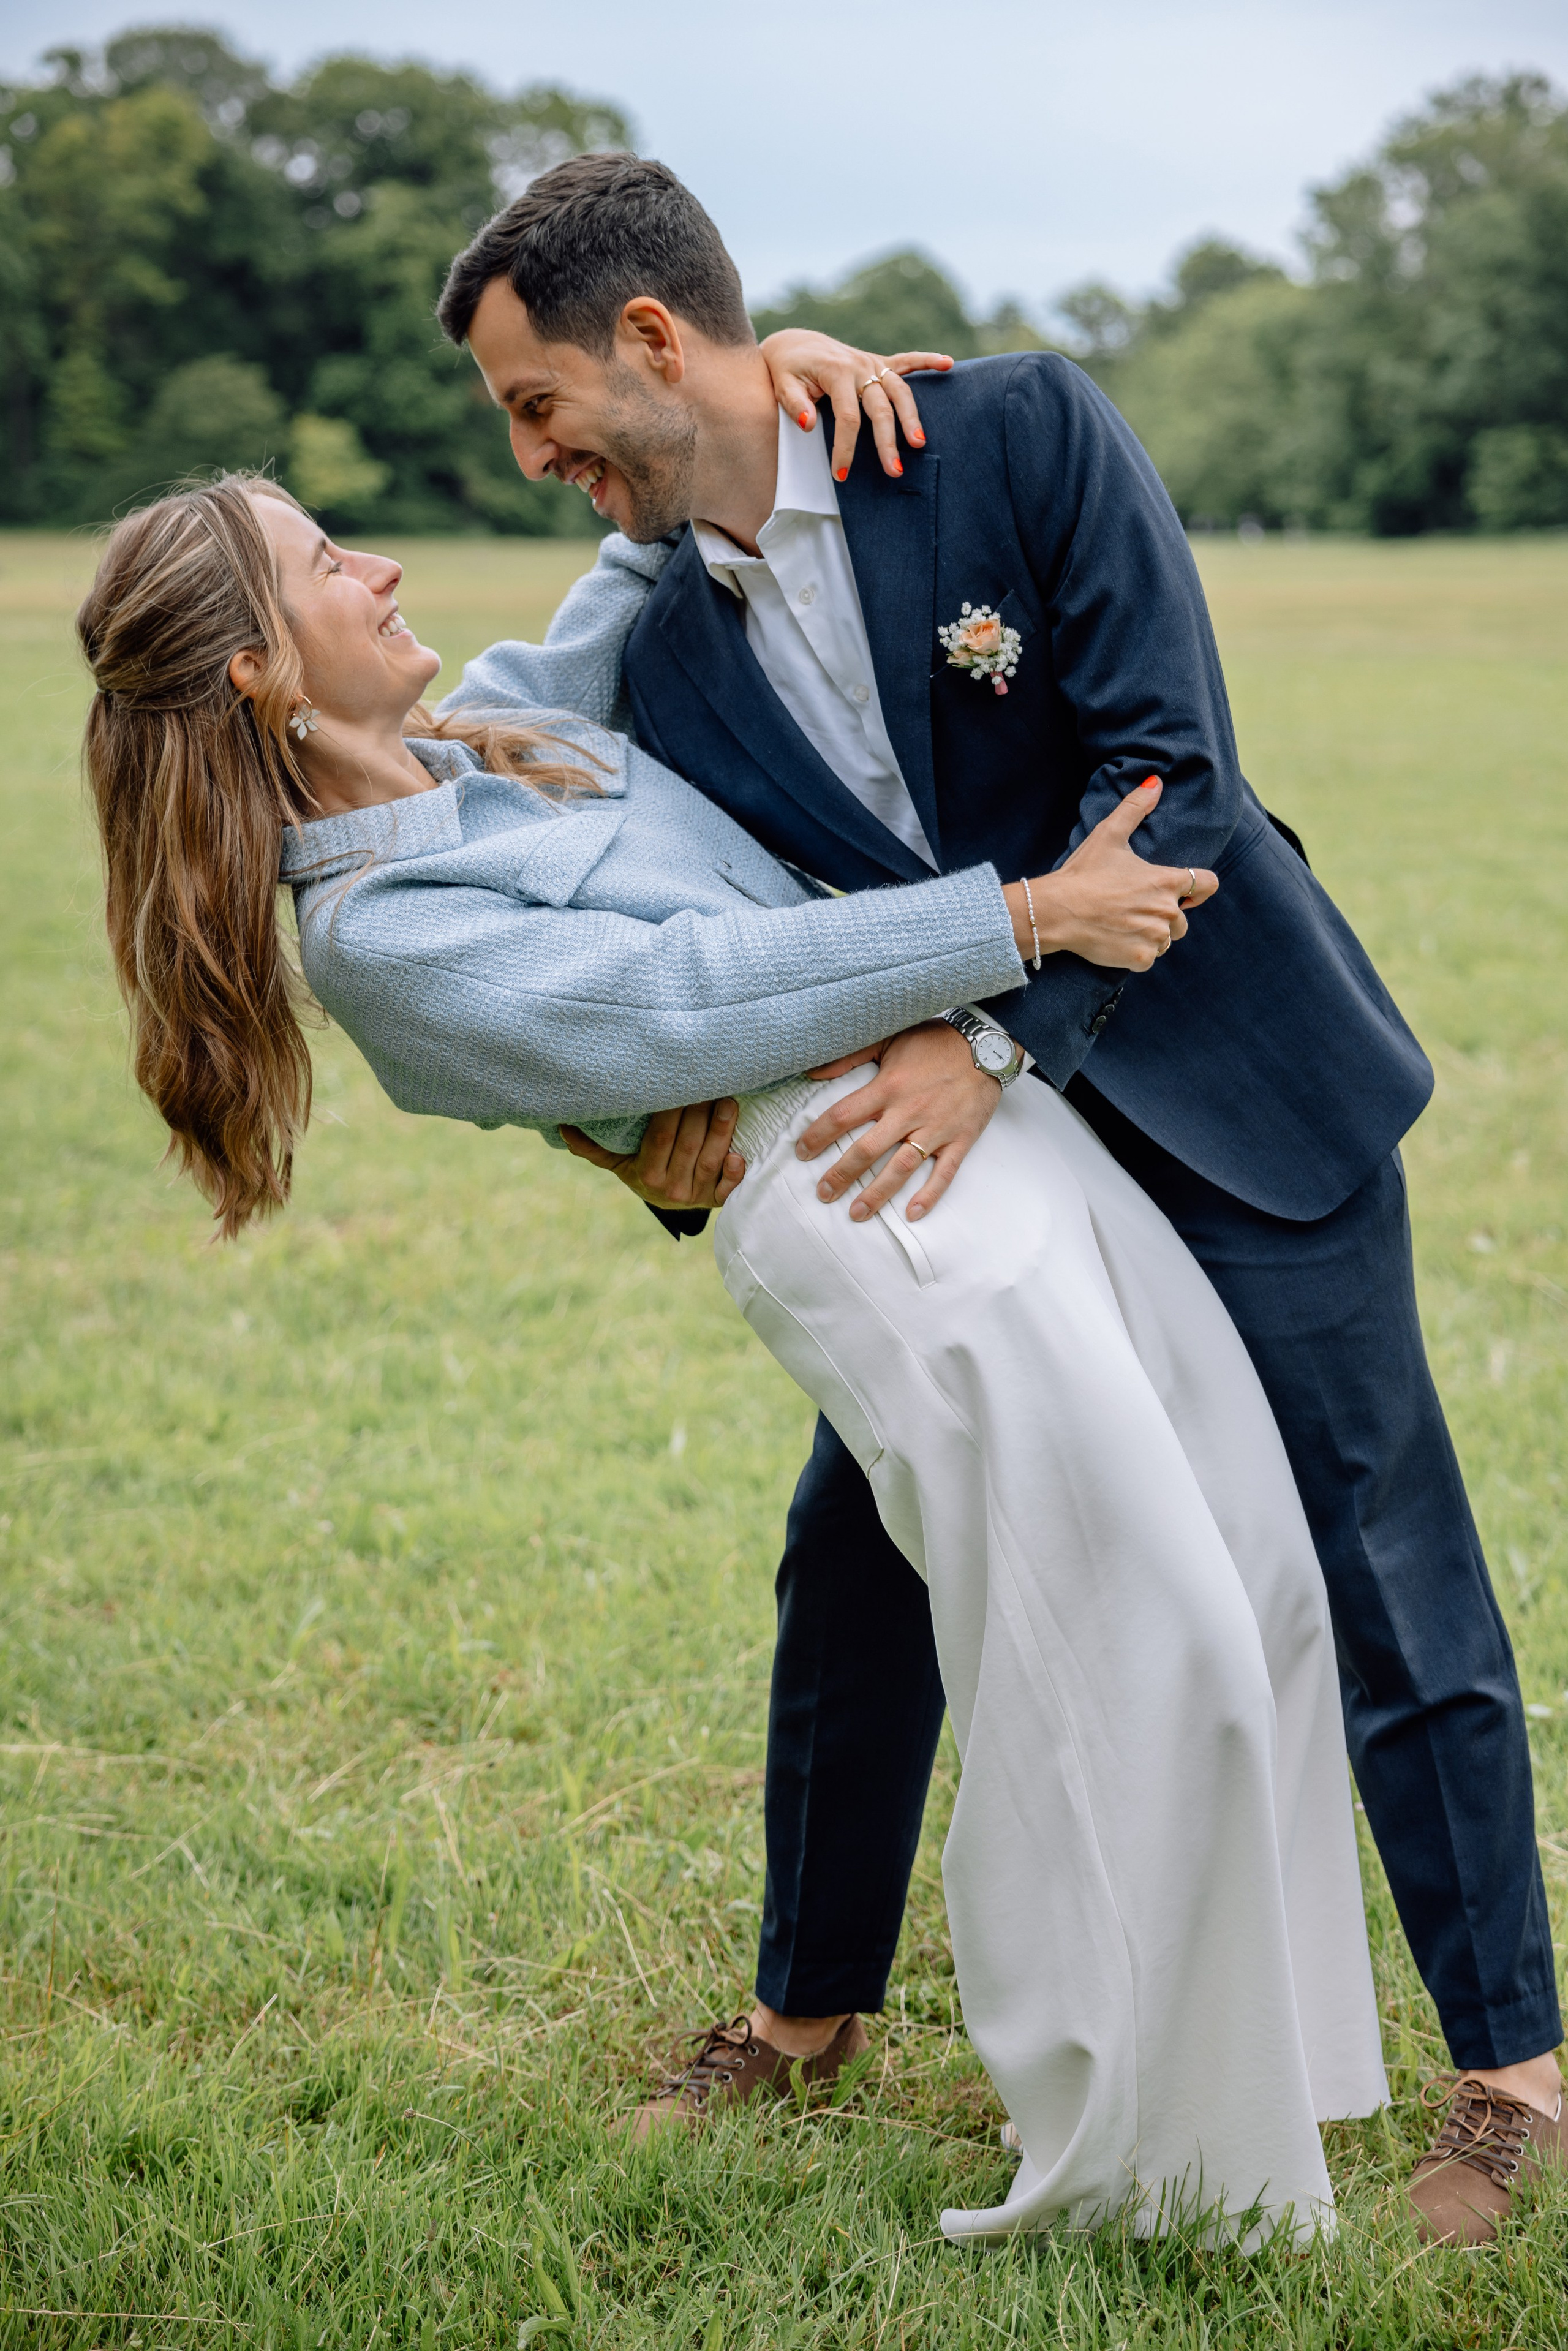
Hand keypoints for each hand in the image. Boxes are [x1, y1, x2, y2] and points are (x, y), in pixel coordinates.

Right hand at [559, 1100, 746, 1210]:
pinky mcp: (718, 1199)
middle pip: (687, 1145)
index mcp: (645, 1174)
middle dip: (700, 1113)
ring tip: (728, 1102)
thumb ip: (592, 1145)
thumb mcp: (617, 1158)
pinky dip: (735, 1173)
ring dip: (721, 1131)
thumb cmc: (643, 1167)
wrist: (669, 1198)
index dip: (670, 1112)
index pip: (659, 1138)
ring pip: (710, 1160)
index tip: (678, 1084)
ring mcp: (696, 1195)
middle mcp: (671, 1188)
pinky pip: (728, 1190)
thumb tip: (561, 1124)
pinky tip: (739, 1154)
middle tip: (710, 1082)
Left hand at [758, 330, 952, 480]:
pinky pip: (907, 360)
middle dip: (888, 441)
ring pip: (899, 390)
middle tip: (894, 470)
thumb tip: (808, 424)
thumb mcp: (781, 383)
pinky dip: (928, 360)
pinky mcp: (878, 362)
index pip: (848, 417)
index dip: (845, 448)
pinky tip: (948, 365)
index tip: (841, 475)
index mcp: (836, 373)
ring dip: (912, 416)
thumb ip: (794, 403)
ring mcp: (871, 363)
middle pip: (881, 407)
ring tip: (919, 443)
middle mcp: (859, 366)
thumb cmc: (787, 368)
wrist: (795, 344)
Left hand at [796, 1020, 1004, 1222]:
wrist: (986, 1044)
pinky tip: (912, 1214)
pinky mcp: (960, 1139)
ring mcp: (936, 1128)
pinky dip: (929, 1195)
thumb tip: (811, 1070)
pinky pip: (944, 1173)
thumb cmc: (934, 1041)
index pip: (843, 1116)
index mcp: (888, 1087)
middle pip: (867, 1150)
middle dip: (841, 1175)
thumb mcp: (888, 1038)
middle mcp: (909, 1111)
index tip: (802, 1153)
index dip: (818, 1136)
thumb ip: (849, 1056)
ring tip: (857, 1213)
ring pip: (901, 1168)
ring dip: (877, 1194)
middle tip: (824, 1193)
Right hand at [1002, 778, 1217, 971]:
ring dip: (1150, 935)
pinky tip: (1116, 940)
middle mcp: (1167, 911)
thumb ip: (1135, 807)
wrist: (1057, 912)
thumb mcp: (1109, 834)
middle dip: (1162, 915)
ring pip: (1165, 940)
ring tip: (1122, 924)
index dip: (1198, 887)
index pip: (1207, 885)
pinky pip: (1149, 958)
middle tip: (1131, 908)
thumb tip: (1155, 783)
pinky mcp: (1140, 958)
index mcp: (1167, 880)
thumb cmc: (1083, 872)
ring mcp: (1155, 937)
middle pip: (1182, 919)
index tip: (1186, 892)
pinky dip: (1136, 953)